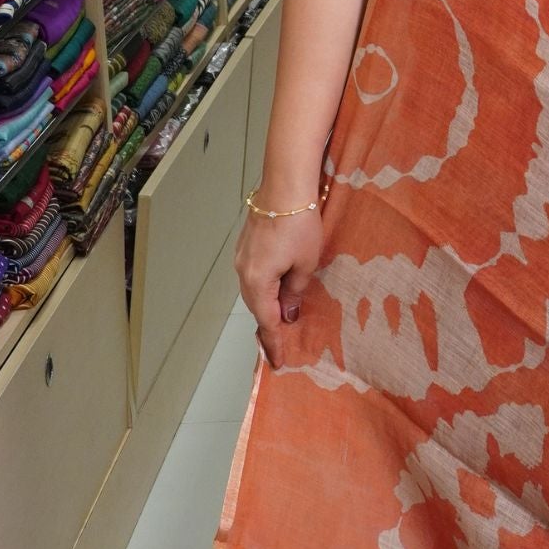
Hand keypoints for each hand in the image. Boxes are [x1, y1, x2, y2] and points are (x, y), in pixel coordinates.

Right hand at [235, 205, 323, 367]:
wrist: (284, 187)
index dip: (274, 342)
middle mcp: (243, 272)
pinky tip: (275, 293)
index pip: (267, 320)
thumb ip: (295, 291)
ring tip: (279, 323)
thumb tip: (287, 313)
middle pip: (256, 307)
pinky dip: (264, 289)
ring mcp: (242, 258)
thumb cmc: (299, 224)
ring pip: (254, 291)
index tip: (279, 361)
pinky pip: (254, 276)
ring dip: (266, 307)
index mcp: (257, 281)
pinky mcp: (246, 246)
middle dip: (268, 327)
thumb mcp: (306, 263)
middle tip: (279, 347)